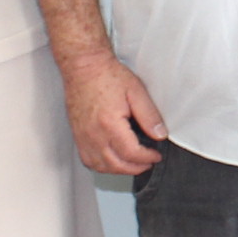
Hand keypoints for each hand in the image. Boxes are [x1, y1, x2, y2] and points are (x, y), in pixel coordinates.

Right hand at [57, 50, 166, 173]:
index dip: (147, 158)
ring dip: (119, 169)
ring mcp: (83, 137)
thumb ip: (149, 115)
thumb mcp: (136, 91)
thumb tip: (159, 134)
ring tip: (133, 163)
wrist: (84, 67)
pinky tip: (112, 160)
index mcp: (109, 124)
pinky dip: (102, 165)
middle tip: (148, 162)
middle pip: (116, 165)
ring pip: (100, 166)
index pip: (131, 153)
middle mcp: (93, 134)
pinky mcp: (77, 135)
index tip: (156, 155)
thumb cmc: (107, 75)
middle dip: (136, 167)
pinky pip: (88, 160)